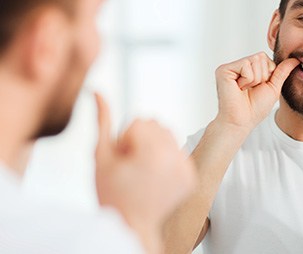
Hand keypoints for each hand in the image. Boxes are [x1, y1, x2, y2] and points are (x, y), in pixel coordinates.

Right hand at [94, 94, 195, 250]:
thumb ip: (102, 121)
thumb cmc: (112, 193)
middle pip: (156, 124)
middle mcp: (175, 158)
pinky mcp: (191, 176)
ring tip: (144, 170)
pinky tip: (155, 176)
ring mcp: (186, 168)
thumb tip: (97, 92)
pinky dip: (166, 158)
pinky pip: (178, 150)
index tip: (123, 161)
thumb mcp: (101, 156)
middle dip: (141, 140)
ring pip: (168, 135)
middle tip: (133, 166)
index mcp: (154, 152)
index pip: (139, 121)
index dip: (125, 140)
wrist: (132, 225)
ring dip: (154, 146)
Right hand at [214, 52, 298, 130]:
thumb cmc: (255, 108)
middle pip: (261, 57)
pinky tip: (239, 88)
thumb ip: (282, 71)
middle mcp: (238, 66)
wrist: (242, 121)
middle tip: (250, 89)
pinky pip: (245, 65)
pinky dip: (247, 80)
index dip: (268, 74)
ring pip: (254, 60)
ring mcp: (230, 67)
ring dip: (255, 79)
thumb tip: (295, 59)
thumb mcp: (273, 87)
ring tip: (244, 90)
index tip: (258, 88)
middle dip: (262, 76)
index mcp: (248, 69)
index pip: (265, 58)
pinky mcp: (224, 70)